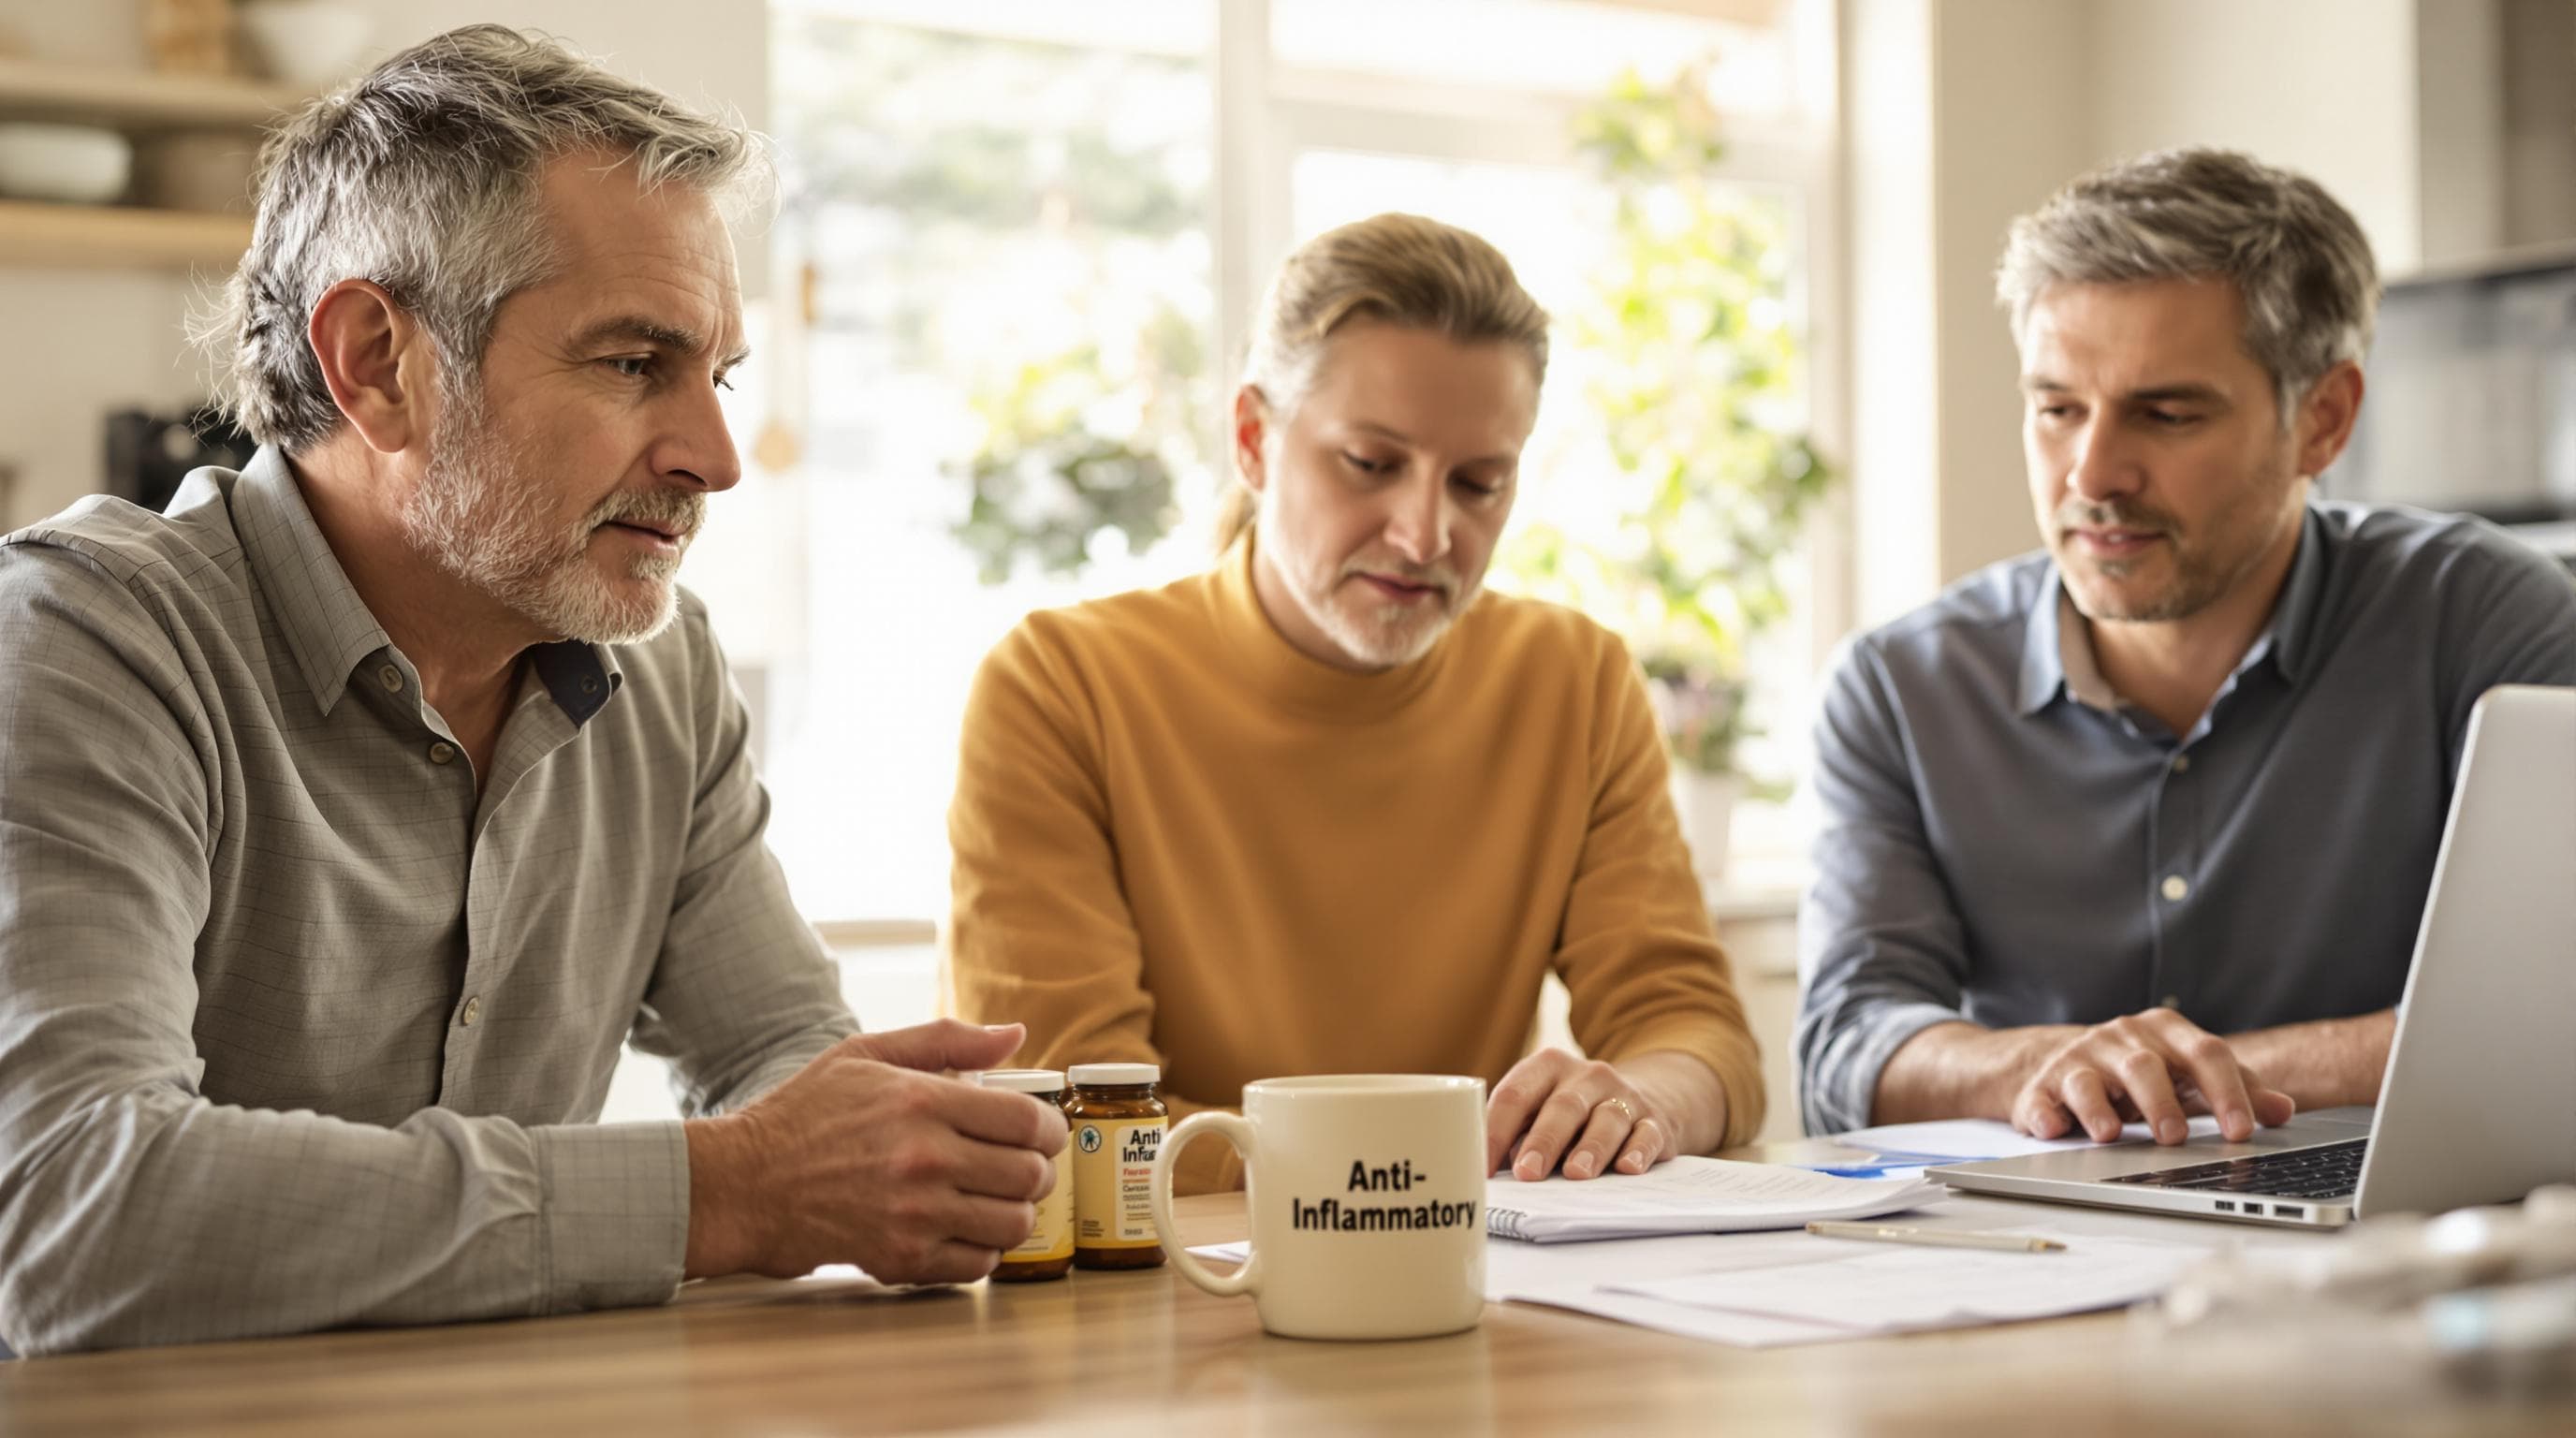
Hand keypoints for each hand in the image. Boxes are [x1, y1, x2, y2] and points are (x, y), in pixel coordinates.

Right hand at [684, 1020, 1067, 1284]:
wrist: (744, 1185)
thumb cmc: (804, 1115)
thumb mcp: (866, 1055)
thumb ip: (946, 1040)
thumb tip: (1015, 1035)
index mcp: (922, 1102)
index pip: (1027, 1120)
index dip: (1049, 1127)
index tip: (1043, 1131)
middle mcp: (925, 1160)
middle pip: (1030, 1174)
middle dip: (1038, 1170)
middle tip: (1023, 1165)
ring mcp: (914, 1215)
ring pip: (1013, 1223)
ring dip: (1016, 1210)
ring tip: (996, 1197)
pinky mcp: (901, 1260)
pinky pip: (978, 1264)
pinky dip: (984, 1250)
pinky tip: (965, 1228)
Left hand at [1484, 1048, 1670, 1181]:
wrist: (1641, 1096)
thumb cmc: (1571, 1114)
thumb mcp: (1540, 1109)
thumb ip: (1515, 1133)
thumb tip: (1485, 1175)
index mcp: (1547, 1067)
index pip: (1515, 1095)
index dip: (1495, 1131)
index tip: (1482, 1166)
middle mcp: (1587, 1076)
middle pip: (1562, 1106)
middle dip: (1543, 1141)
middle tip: (1527, 1173)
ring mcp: (1623, 1096)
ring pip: (1607, 1119)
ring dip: (1590, 1148)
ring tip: (1575, 1174)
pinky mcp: (1655, 1121)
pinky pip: (1647, 1134)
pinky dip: (1638, 1151)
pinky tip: (1627, 1168)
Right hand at [2010, 1009, 2295, 1144]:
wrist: (2071, 1066)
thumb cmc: (2144, 1074)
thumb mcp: (2192, 1076)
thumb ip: (2237, 1090)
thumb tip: (2283, 1110)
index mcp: (2165, 1031)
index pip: (2205, 1052)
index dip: (2226, 1091)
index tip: (2243, 1130)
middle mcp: (2121, 1038)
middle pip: (2144, 1063)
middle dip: (2161, 1102)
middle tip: (2176, 1137)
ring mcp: (2079, 1059)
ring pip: (2089, 1078)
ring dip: (2100, 1108)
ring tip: (2112, 1135)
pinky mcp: (2043, 1085)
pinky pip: (2041, 1098)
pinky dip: (2046, 1114)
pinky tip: (2055, 1129)